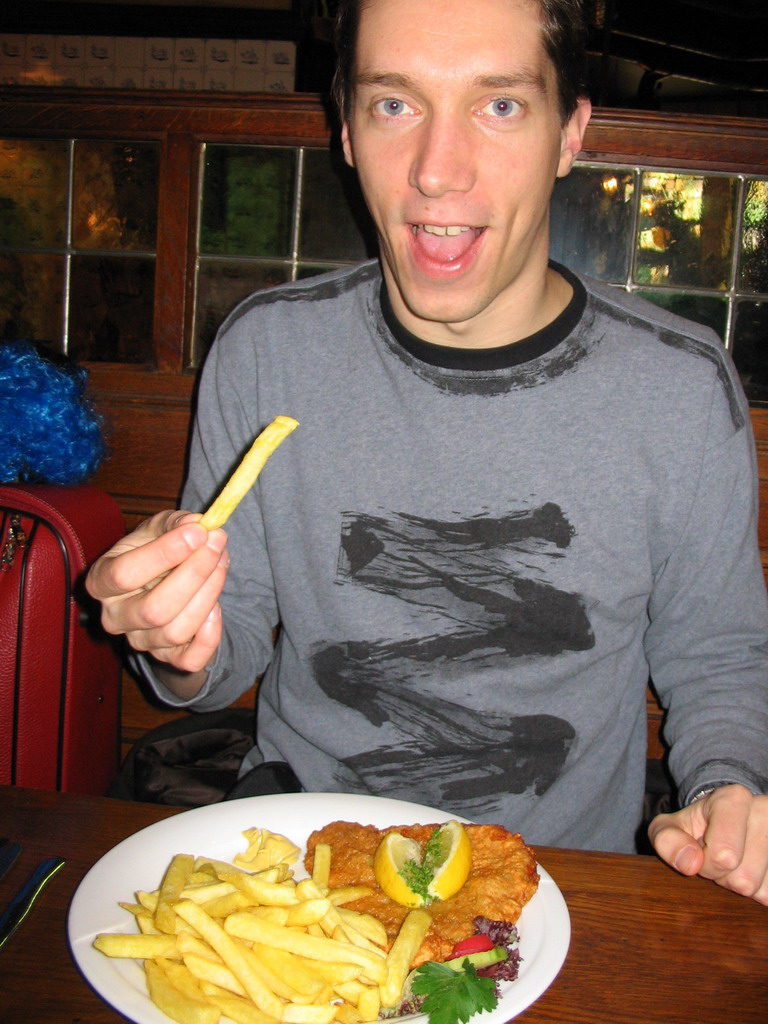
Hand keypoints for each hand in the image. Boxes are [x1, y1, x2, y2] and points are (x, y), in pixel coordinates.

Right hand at [86, 509, 228, 676]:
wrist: (166, 581)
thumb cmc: (158, 551)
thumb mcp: (160, 528)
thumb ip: (175, 522)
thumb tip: (197, 524)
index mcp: (101, 581)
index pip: (123, 574)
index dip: (164, 553)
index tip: (198, 532)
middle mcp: (115, 617)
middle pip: (154, 609)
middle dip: (194, 574)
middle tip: (218, 544)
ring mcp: (140, 641)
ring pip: (176, 631)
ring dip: (208, 595)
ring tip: (222, 563)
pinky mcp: (166, 658)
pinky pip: (190, 659)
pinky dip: (210, 636)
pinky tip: (218, 608)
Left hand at [648, 784, 767, 904]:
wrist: (727, 820)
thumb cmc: (696, 826)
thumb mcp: (669, 827)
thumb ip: (667, 841)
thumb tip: (690, 863)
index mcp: (733, 799)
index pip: (724, 856)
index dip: (706, 864)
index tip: (701, 850)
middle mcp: (766, 811)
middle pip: (744, 879)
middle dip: (724, 877)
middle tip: (719, 858)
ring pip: (763, 890)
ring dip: (743, 885)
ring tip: (736, 862)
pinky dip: (760, 891)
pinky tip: (752, 870)